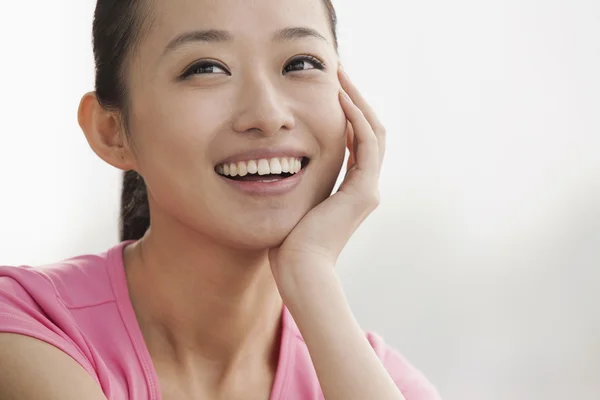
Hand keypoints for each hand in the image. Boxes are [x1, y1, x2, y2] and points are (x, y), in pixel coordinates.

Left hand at [269, 65, 385, 290]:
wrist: (300, 270)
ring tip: (341, 74)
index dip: (348, 113)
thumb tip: (278, 170)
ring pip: (373, 132)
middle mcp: (365, 187)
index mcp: (351, 190)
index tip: (331, 89)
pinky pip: (367, 144)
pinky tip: (341, 99)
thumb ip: (298, 186)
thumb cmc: (289, 244)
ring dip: (357, 100)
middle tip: (339, 72)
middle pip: (370, 132)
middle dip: (355, 100)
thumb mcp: (295, 205)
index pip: (358, 142)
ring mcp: (368, 189)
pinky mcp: (364, 191)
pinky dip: (356, 119)